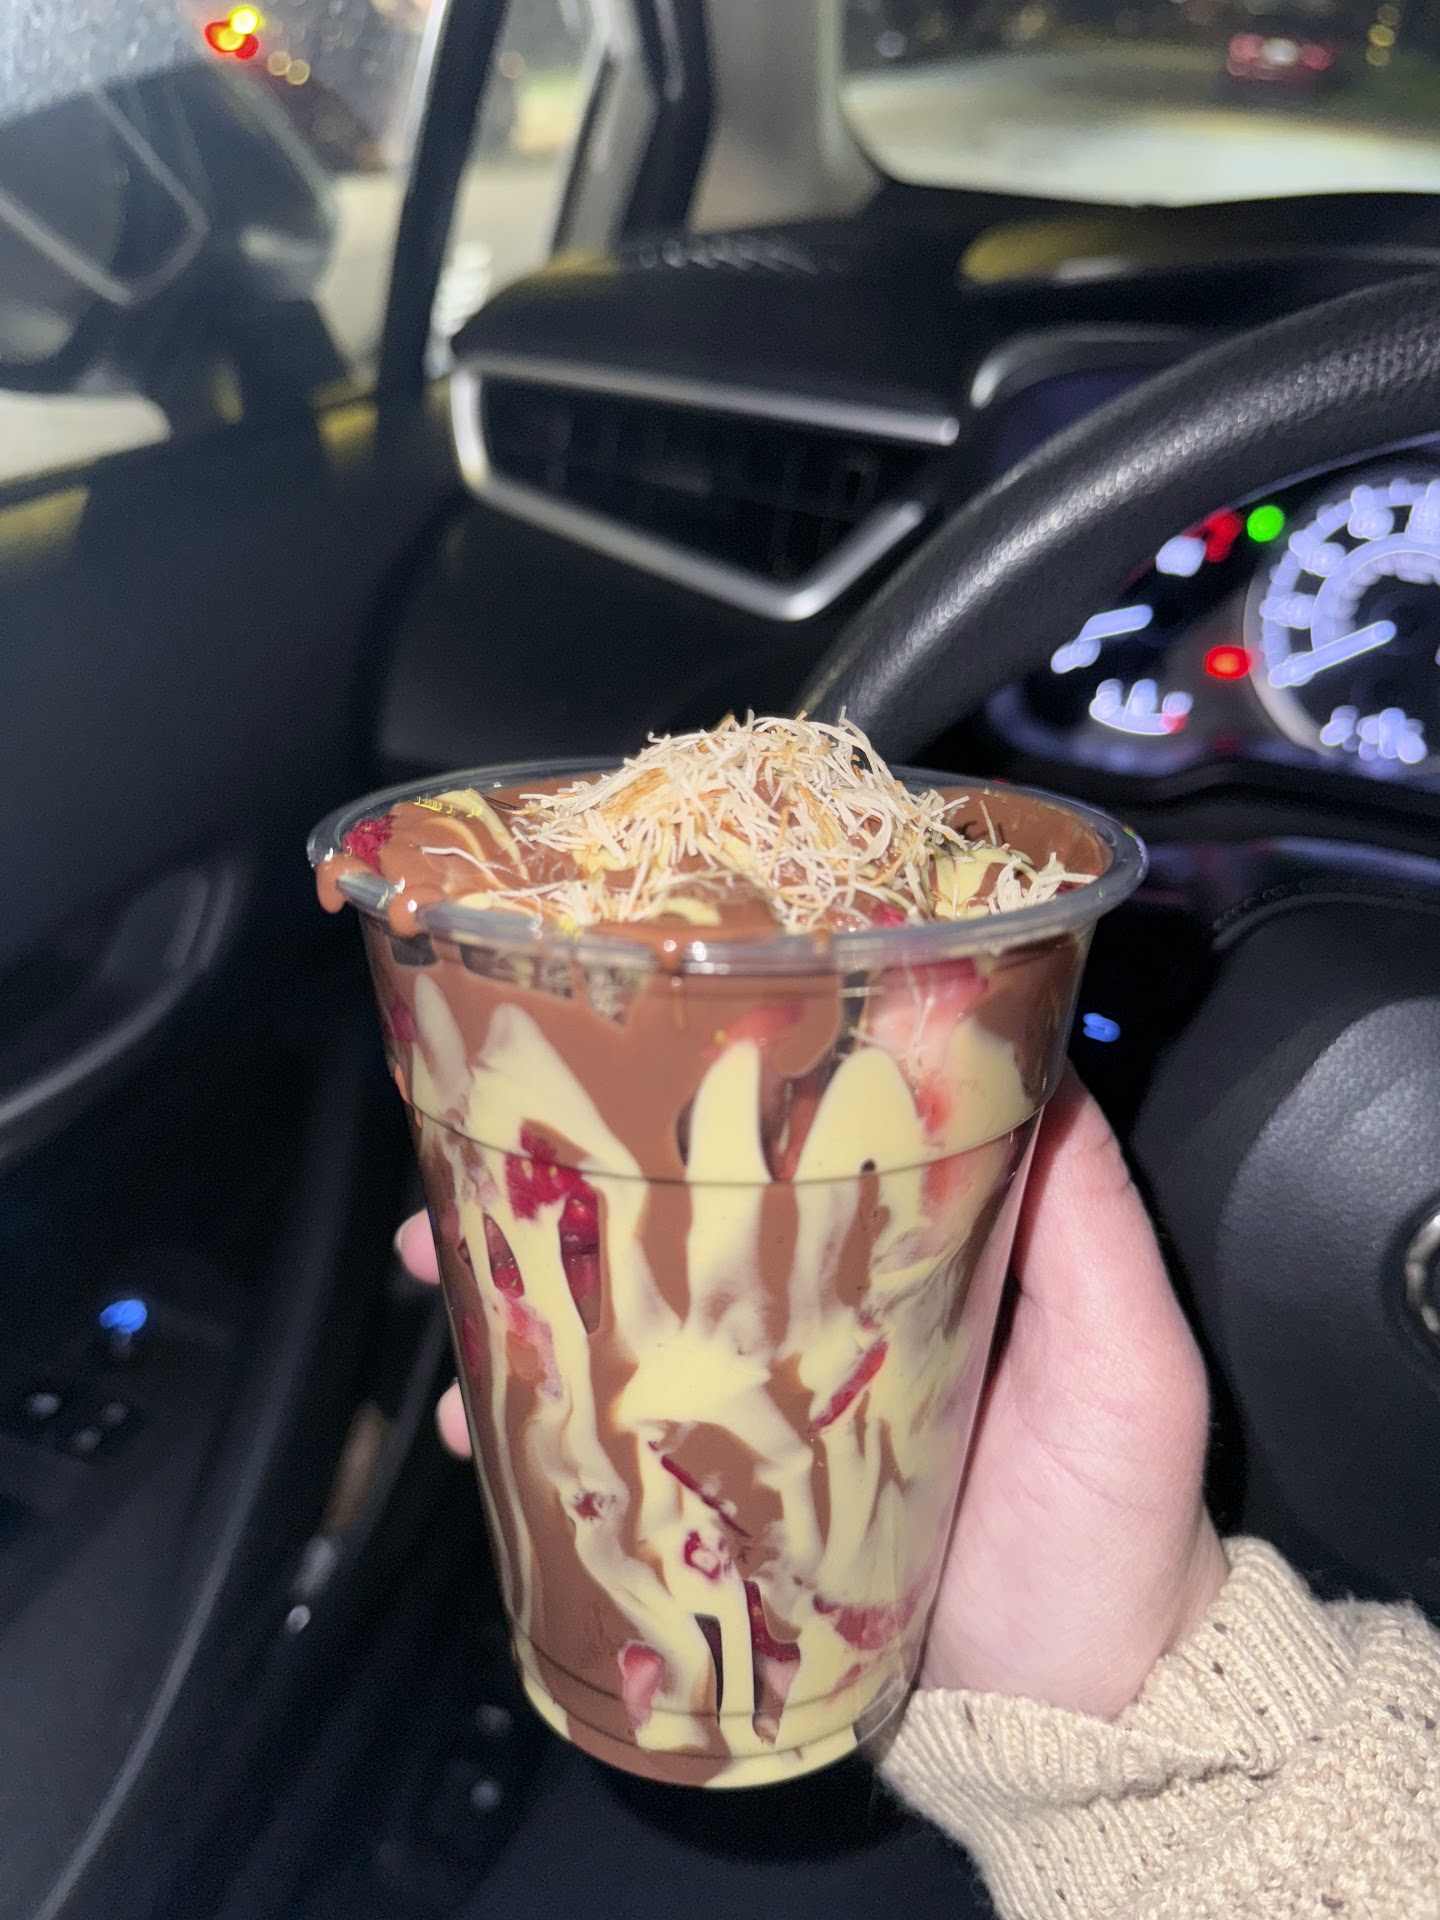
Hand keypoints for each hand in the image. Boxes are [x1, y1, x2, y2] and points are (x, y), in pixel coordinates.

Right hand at [394, 1069, 1226, 1719]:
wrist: (1080, 1720)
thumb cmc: (1120, 1529)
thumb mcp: (1128, 1358)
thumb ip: (1094, 1222)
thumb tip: (1039, 1059)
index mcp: (914, 1256)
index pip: (790, 1148)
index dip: (699, 1098)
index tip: (616, 1058)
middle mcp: (824, 1318)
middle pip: (675, 1230)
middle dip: (566, 1191)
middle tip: (474, 1171)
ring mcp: (766, 1415)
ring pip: (625, 1329)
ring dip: (524, 1294)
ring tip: (439, 1270)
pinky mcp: (728, 1510)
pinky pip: (620, 1451)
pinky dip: (540, 1425)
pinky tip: (478, 1418)